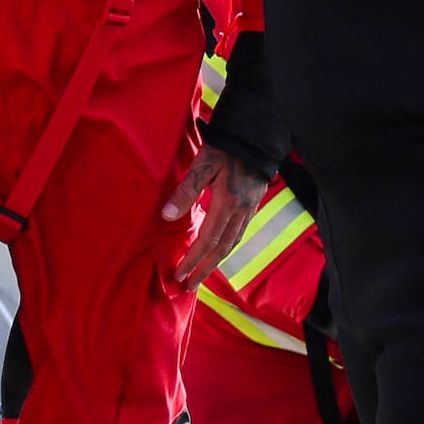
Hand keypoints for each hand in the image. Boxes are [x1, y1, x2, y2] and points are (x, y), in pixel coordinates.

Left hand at [164, 144, 262, 284]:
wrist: (256, 137)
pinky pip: (239, 234)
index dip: (193, 259)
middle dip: (204, 270)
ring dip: (216, 262)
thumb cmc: (225, 148)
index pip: (208, 240)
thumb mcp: (202, 165)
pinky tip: (218, 250)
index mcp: (227, 204)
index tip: (179, 273)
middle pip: (222, 250)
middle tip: (189, 286)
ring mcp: (249, 210)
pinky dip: (227, 247)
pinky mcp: (252, 205)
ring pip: (233, 243)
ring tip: (202, 273)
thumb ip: (185, 191)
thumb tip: (166, 216)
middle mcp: (241, 212)